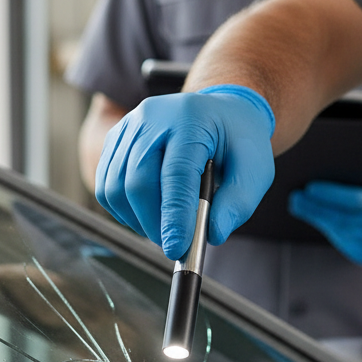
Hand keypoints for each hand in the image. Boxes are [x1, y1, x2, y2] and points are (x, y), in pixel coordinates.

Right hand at [95, 85, 274, 259]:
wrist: (219, 113)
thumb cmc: (238, 142)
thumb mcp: (255, 171)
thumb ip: (238, 204)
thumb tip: (212, 234)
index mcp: (190, 120)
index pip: (175, 174)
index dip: (174, 216)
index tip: (176, 249)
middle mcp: (152, 118)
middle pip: (137, 182)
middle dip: (154, 223)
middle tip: (174, 244)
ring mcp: (129, 128)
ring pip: (115, 187)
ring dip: (136, 220)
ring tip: (163, 228)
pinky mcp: (116, 141)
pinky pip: (106, 185)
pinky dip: (123, 210)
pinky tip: (146, 215)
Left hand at [288, 163, 361, 265]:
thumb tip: (328, 171)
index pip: (357, 201)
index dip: (333, 195)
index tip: (309, 186)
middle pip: (344, 219)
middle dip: (316, 208)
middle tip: (294, 197)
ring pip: (340, 231)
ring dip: (317, 217)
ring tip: (298, 203)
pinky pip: (343, 241)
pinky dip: (327, 227)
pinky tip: (311, 215)